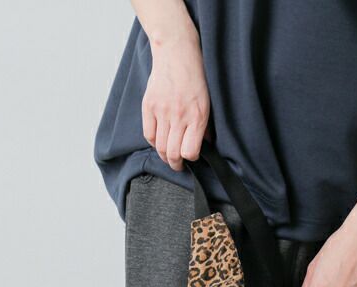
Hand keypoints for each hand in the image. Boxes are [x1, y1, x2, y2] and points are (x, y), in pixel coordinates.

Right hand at [142, 33, 209, 170]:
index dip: (190, 158)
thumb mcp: (207, 102)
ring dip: (164, 156)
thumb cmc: (195, 75)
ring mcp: (162, 111)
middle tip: (178, 164)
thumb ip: (205, 125)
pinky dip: (153, 142)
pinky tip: (159, 141)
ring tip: (168, 156)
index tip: (191, 157)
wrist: (176, 51)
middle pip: (172, 153)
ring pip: (159, 147)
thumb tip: (204, 143)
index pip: (190, 151)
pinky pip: (148, 134)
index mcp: (197, 116)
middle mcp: (179, 116)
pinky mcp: (149, 106)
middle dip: (175, 164)